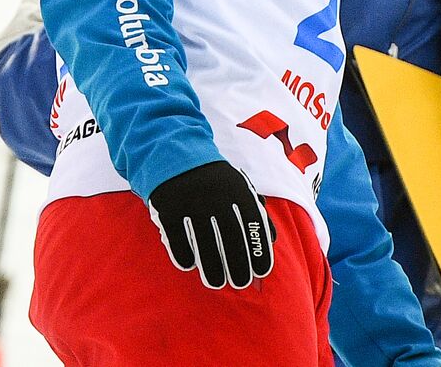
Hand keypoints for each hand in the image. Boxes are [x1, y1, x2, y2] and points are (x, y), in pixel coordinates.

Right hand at [147, 161, 275, 289]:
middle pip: (230, 237)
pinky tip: (190, 265)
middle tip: (240, 283)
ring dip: (212, 267)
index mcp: (238, 190)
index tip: (261, 272)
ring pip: (204, 242)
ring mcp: (191, 202)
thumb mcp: (240, 187)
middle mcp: (217, 196)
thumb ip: (257, 211)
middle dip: (238, 264)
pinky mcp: (169, 209)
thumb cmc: (216, 181)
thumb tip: (272, 241)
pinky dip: (184, 255)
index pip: (253, 224)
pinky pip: (177, 238)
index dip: (259, 250)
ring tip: (216, 282)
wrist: (176, 157)